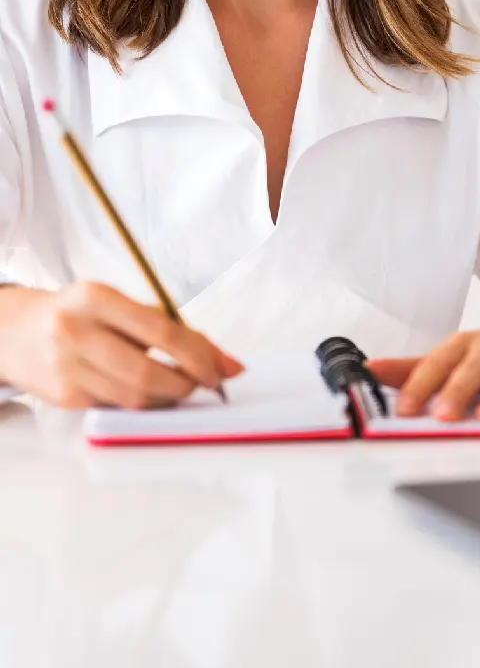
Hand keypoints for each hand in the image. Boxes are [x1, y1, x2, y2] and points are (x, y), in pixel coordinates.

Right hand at [0, 282, 243, 409]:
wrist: (16, 332)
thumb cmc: (87, 316)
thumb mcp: (127, 309)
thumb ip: (179, 331)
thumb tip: (232, 366)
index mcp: (98, 297)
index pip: (162, 332)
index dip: (199, 357)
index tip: (220, 372)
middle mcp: (76, 330)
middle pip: (148, 373)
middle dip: (186, 385)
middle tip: (202, 385)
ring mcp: (66, 367)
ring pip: (135, 398)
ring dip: (169, 399)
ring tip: (177, 387)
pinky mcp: (64, 396)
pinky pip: (119, 407)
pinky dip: (145, 405)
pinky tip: (149, 393)